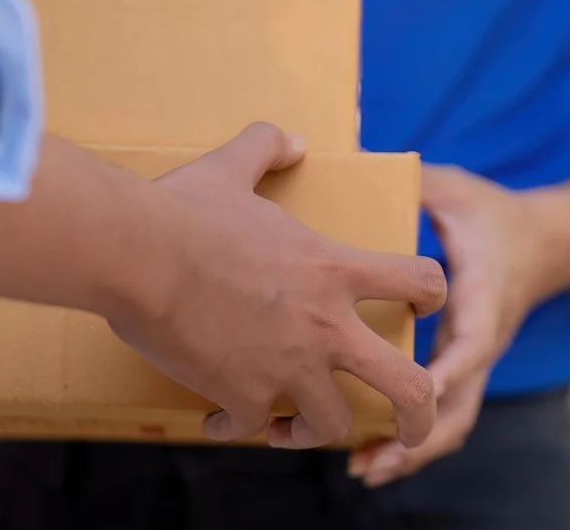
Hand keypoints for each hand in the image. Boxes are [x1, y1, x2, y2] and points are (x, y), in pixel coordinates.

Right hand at [106, 123, 449, 449]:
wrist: (137, 254)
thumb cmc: (184, 209)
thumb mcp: (232, 165)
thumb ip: (267, 148)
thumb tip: (291, 139)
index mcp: (334, 269)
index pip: (421, 282)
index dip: (432, 296)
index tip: (421, 311)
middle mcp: (325, 327)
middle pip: (408, 385)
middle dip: (420, 414)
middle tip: (412, 428)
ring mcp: (288, 367)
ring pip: (332, 424)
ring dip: (313, 430)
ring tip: (290, 427)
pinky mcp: (243, 396)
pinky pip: (252, 428)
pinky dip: (235, 428)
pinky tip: (216, 420)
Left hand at [350, 164, 569, 485]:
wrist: (551, 242)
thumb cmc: (498, 216)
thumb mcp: (458, 191)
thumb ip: (416, 183)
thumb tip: (361, 157)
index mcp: (484, 300)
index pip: (469, 346)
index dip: (442, 375)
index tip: (411, 397)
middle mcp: (483, 340)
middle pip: (459, 407)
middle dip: (415, 438)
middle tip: (366, 458)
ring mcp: (476, 361)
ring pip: (453, 422)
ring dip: (410, 451)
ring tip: (361, 469)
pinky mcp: (464, 368)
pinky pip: (444, 415)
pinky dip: (412, 441)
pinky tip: (368, 454)